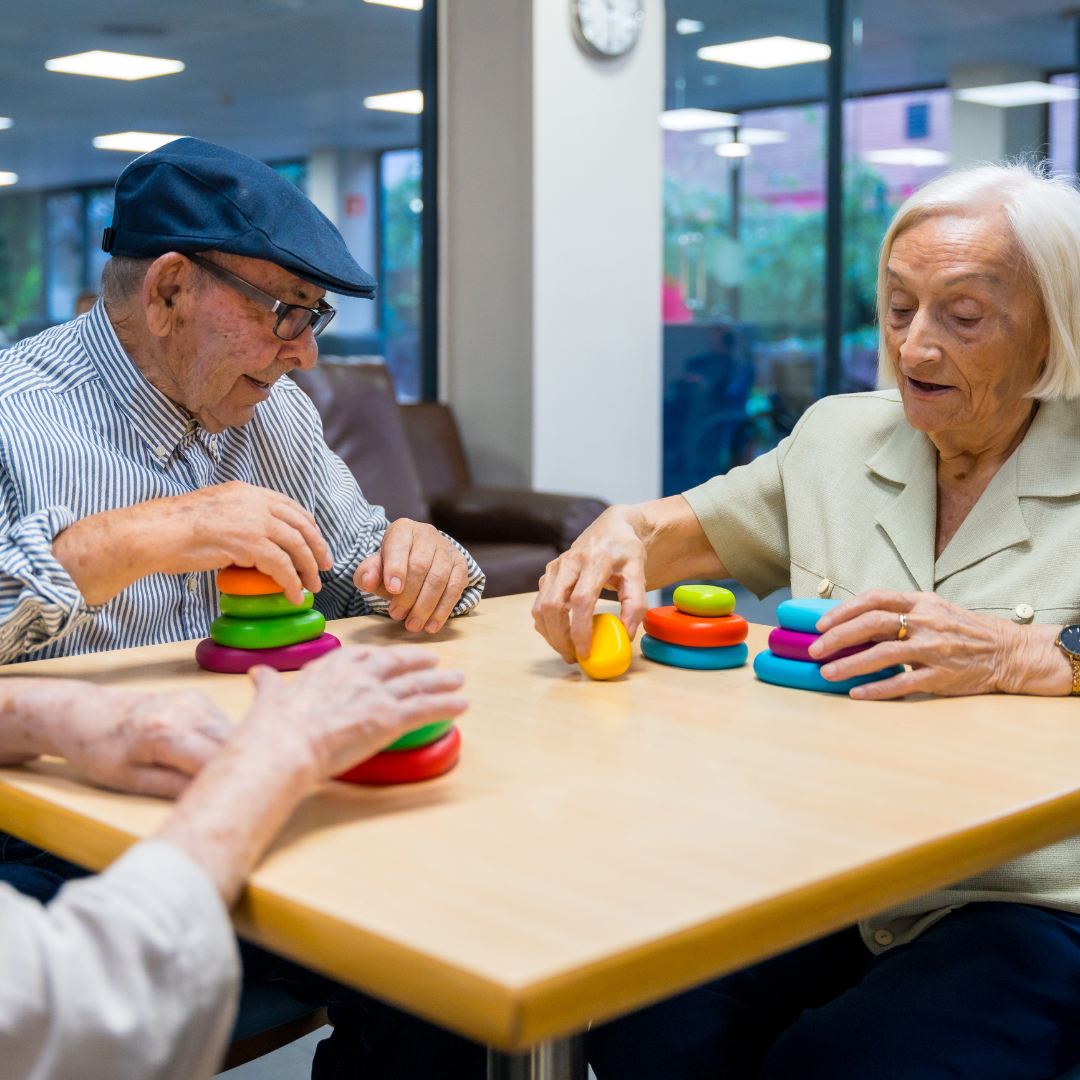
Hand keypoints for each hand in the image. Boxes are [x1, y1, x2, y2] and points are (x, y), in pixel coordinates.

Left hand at [9, 682, 233, 796]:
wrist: (84, 712)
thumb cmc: (99, 750)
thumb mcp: (130, 781)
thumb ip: (174, 788)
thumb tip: (212, 799)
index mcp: (166, 732)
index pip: (217, 762)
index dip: (231, 785)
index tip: (241, 807)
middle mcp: (188, 709)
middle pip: (234, 745)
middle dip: (241, 772)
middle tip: (241, 801)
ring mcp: (196, 700)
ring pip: (235, 733)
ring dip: (237, 758)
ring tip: (228, 783)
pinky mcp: (200, 698)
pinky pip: (225, 725)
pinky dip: (226, 744)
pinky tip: (213, 761)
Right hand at [53, 480, 332, 606]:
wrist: (154, 533)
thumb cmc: (172, 530)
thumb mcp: (212, 513)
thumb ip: (236, 520)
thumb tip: (250, 543)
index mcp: (246, 492)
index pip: (289, 506)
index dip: (307, 525)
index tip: (315, 542)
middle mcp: (254, 502)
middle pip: (301, 524)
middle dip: (317, 547)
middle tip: (325, 566)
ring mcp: (254, 521)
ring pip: (297, 545)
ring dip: (308, 568)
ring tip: (312, 586)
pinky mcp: (250, 543)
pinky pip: (282, 566)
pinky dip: (292, 583)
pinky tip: (293, 595)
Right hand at [155, 644, 466, 904]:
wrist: (284, 745)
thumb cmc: (272, 728)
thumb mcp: (269, 697)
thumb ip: (269, 684)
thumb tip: (258, 674)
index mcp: (331, 666)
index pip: (363, 654)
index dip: (380, 656)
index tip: (390, 657)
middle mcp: (359, 674)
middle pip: (397, 663)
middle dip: (418, 661)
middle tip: (434, 660)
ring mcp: (377, 694)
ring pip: (418, 683)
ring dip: (441, 681)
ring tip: (458, 680)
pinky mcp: (390, 717)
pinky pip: (426, 708)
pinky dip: (446, 705)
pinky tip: (461, 704)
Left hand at [354, 520, 469, 633]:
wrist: (417, 559)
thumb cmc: (393, 565)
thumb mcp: (374, 567)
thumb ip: (366, 574)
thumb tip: (369, 581)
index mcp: (403, 530)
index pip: (399, 547)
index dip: (396, 569)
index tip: (392, 590)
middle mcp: (427, 534)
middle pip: (420, 566)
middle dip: (408, 595)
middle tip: (397, 615)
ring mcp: (447, 549)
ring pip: (439, 578)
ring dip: (425, 606)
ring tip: (413, 625)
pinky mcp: (461, 564)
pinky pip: (455, 588)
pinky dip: (443, 610)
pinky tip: (432, 625)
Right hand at [532, 497, 725, 663]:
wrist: (610, 528)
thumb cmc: (626, 550)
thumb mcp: (639, 572)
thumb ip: (636, 603)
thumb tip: (626, 633)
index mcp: (594, 560)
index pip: (580, 600)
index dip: (580, 630)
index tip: (585, 652)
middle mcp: (569, 562)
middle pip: (552, 606)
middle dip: (559, 637)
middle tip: (574, 657)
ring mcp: (555, 567)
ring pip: (539, 607)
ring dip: (550, 634)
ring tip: (567, 650)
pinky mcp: (548, 574)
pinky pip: (538, 604)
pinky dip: (546, 624)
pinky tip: (561, 635)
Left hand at [810, 590, 1072, 699]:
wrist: (1008, 652)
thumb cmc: (964, 630)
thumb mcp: (934, 610)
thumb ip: (899, 612)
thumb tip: (853, 621)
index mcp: (921, 603)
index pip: (875, 599)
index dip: (844, 610)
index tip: (820, 623)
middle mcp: (925, 623)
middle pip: (873, 624)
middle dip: (838, 636)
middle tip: (815, 648)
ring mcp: (934, 649)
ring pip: (883, 654)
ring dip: (850, 664)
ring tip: (827, 672)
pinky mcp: (942, 676)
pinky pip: (903, 683)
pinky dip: (877, 689)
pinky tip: (856, 693)